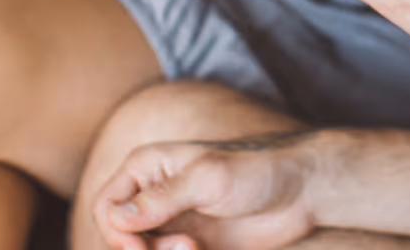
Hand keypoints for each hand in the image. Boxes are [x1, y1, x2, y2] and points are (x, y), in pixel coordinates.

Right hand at [93, 134, 316, 249]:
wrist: (302, 191)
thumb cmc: (258, 171)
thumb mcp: (208, 179)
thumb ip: (162, 198)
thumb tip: (116, 217)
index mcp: (148, 167)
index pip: (106, 207)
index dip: (116, 233)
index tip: (141, 248)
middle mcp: (153, 195)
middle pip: (120, 238)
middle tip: (186, 247)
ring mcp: (172, 223)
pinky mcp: (189, 245)